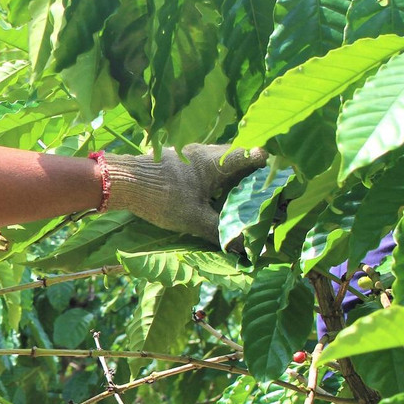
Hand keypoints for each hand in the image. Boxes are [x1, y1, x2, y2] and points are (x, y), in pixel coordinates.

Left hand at [103, 144, 268, 243]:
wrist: (120, 182)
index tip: (283, 188)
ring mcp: (193, 156)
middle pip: (243, 161)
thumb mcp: (194, 218)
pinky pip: (210, 170)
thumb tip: (246, 251)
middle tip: (269, 202)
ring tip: (248, 205)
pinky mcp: (181, 164)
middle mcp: (208, 152)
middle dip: (257, 181)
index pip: (256, 155)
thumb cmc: (160, 196)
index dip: (273, 170)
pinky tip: (219, 201)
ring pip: (225, 166)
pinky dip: (220, 184)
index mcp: (217, 159)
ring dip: (238, 183)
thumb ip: (223, 232)